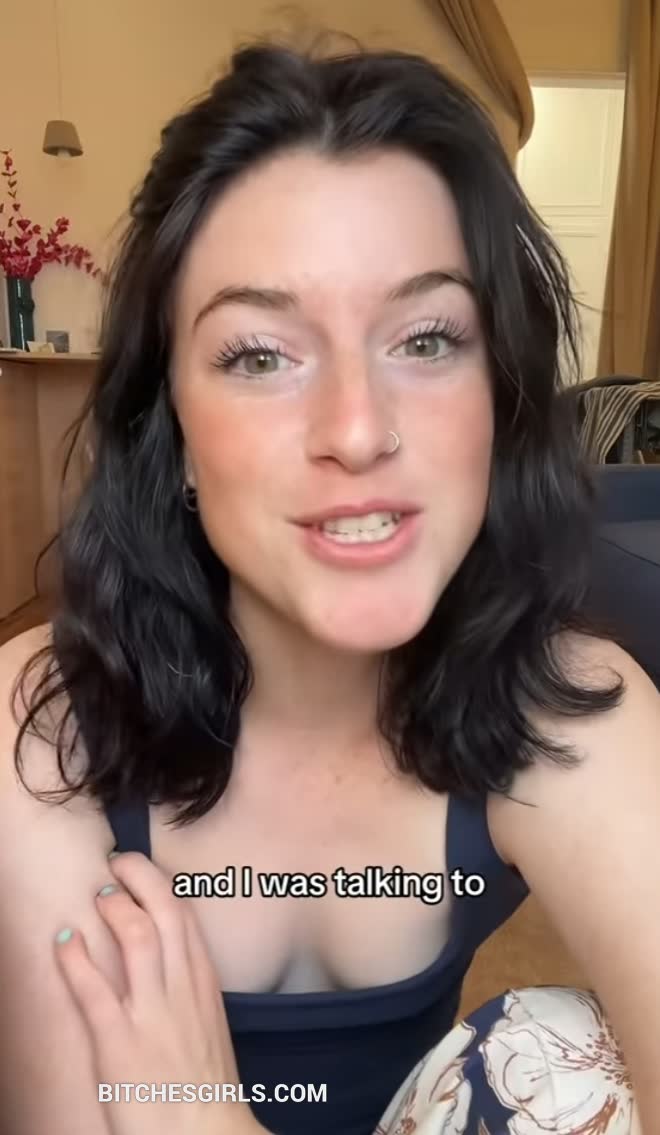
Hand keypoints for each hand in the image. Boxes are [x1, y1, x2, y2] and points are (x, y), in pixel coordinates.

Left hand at [54, 851, 265, 1134]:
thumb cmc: (208, 1088)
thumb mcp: (210, 1026)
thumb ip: (191, 991)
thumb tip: (170, 964)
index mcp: (204, 985)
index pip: (186, 917)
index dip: (160, 885)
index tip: (140, 870)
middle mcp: (181, 990)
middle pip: (164, 914)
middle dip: (139, 878)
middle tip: (117, 862)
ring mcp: (151, 1015)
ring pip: (136, 939)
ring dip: (114, 907)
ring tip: (98, 893)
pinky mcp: (119, 1044)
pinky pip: (94, 990)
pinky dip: (76, 958)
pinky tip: (64, 939)